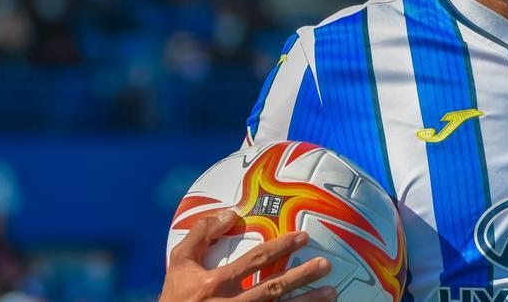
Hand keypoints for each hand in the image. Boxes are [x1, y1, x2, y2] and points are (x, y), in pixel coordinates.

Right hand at [161, 210, 335, 300]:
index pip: (255, 260)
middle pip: (273, 288)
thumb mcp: (179, 262)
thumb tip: (230, 213)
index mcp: (216, 283)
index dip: (280, 247)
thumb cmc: (176, 295)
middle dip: (301, 276)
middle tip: (325, 265)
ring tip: (331, 293)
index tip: (303, 237)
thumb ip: (201, 234)